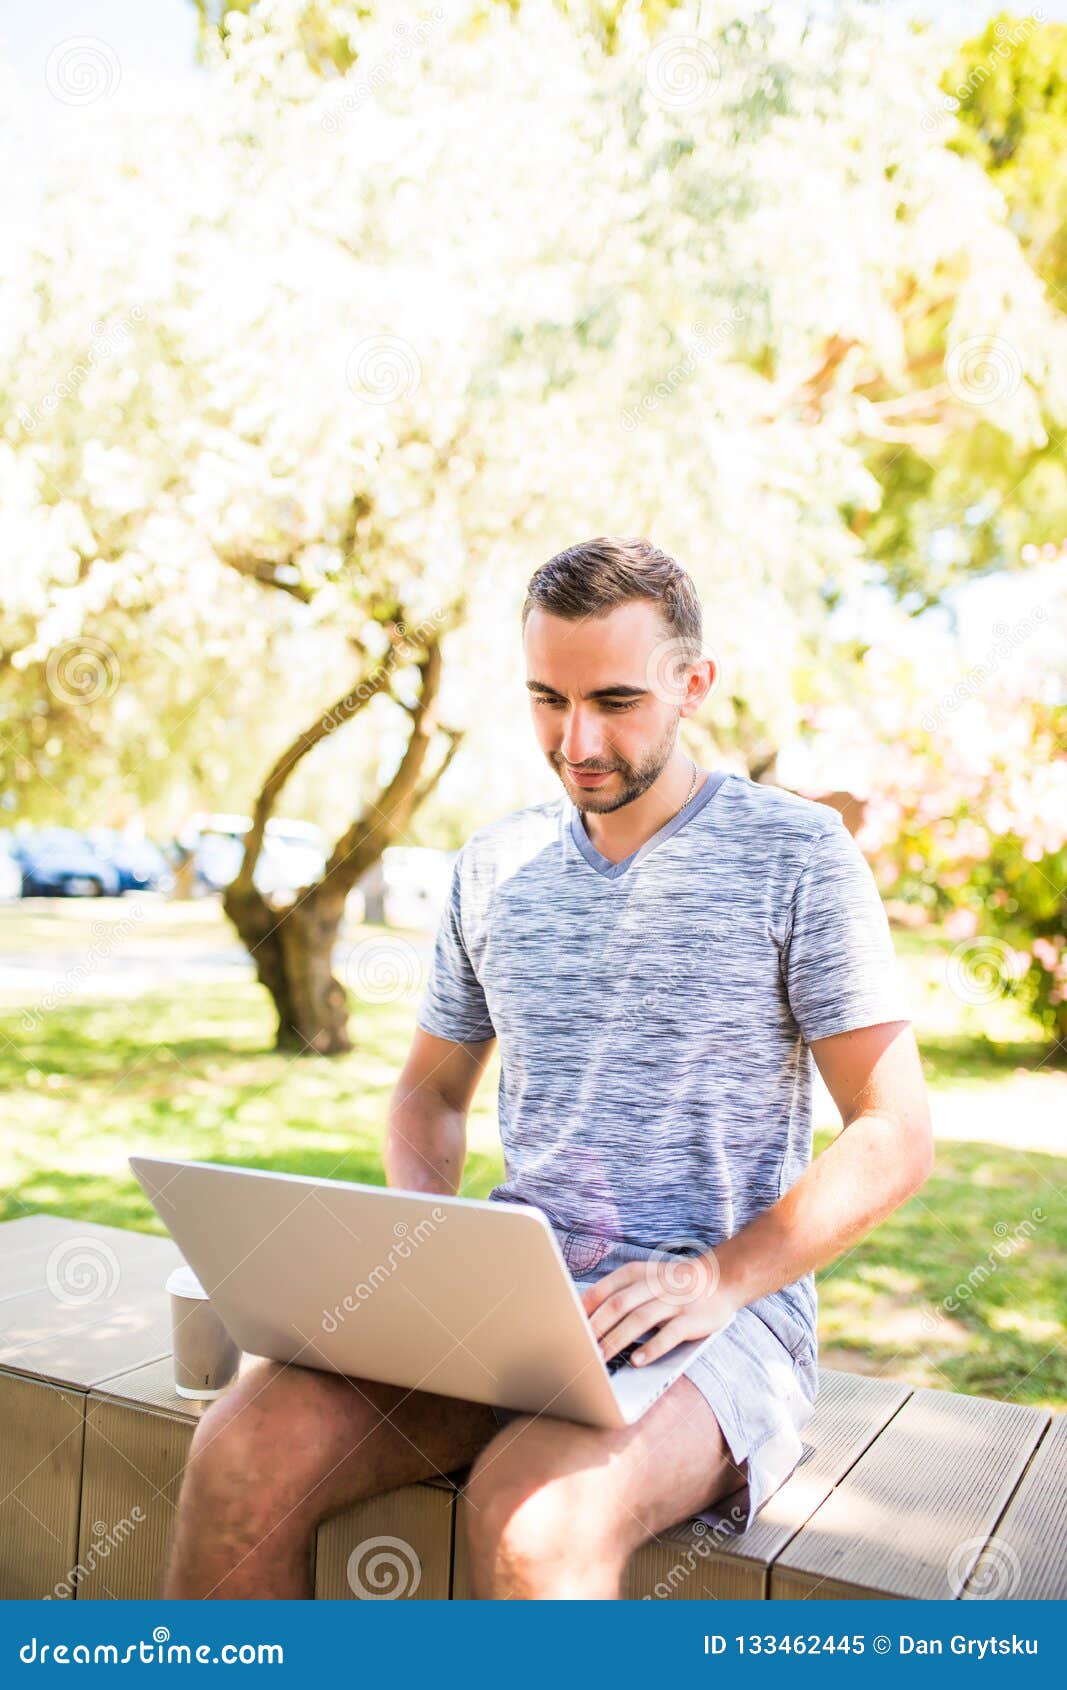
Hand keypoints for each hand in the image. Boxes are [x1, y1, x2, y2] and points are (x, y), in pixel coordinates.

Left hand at [580, 1250, 736, 1367]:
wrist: (720, 1278)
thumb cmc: (672, 1284)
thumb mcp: (644, 1279)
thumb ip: (618, 1293)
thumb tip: (582, 1316)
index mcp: (637, 1273)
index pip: (604, 1290)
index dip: (584, 1310)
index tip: (567, 1329)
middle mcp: (654, 1284)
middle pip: (618, 1305)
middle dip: (596, 1328)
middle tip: (578, 1349)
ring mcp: (674, 1301)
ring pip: (640, 1319)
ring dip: (618, 1340)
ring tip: (601, 1359)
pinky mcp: (692, 1319)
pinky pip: (670, 1334)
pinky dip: (652, 1348)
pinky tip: (636, 1361)